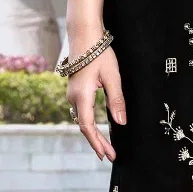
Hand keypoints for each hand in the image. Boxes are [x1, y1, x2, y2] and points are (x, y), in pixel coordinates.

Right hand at [67, 43, 125, 161]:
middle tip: (110, 156)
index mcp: (82, 96)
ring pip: (81, 119)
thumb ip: (116, 100)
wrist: (83, 35)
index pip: (87, 126)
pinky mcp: (75, 90)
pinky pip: (81, 112)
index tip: (107, 155)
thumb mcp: (112, 77)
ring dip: (93, 134)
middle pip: (83, 126)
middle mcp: (73, 97)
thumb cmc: (99, 53)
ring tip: (105, 147)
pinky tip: (97, 129)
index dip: (97, 142)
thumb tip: (121, 122)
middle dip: (97, 142)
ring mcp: (72, 94)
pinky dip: (89, 124)